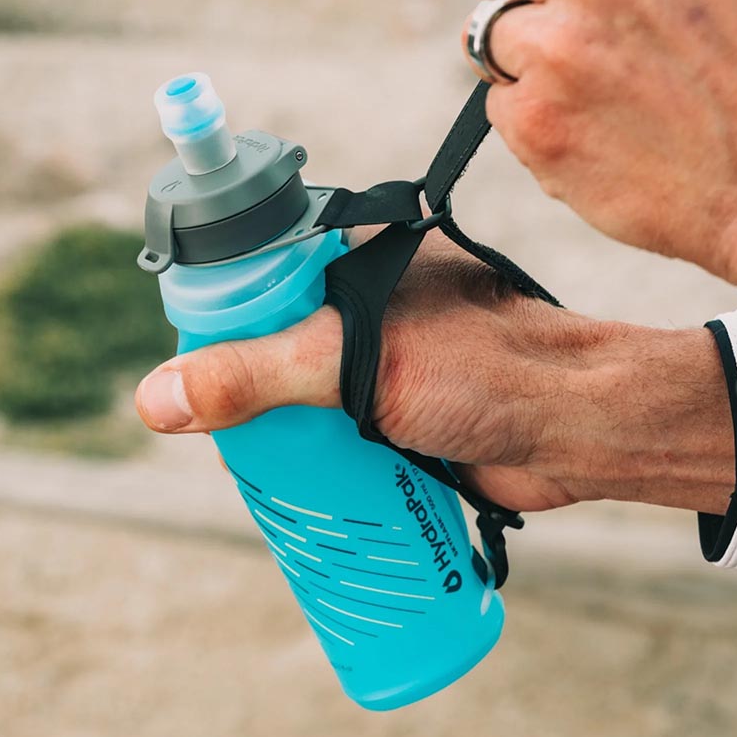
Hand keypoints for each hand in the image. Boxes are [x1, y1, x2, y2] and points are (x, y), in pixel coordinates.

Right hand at [136, 233, 734, 514]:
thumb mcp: (351, 364)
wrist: (578, 428)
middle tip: (213, 431)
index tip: (185, 365)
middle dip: (237, 383)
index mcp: (346, 255)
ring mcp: (379, 351)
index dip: (210, 312)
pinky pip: (333, 422)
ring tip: (246, 465)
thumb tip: (157, 401)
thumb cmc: (483, 371)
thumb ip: (255, 376)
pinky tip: (291, 481)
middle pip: (266, 336)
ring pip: (299, 384)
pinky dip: (311, 449)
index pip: (247, 270)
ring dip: (274, 423)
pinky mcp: (397, 402)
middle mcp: (357, 297)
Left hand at [463, 0, 736, 304]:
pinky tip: (595, 138)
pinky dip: (531, 124)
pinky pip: (497, 104)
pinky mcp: (533, 115)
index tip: (589, 4)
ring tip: (595, 97)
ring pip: (485, 36)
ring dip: (523, 66)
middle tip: (567, 48)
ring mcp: (557, 40)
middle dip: (519, 2)